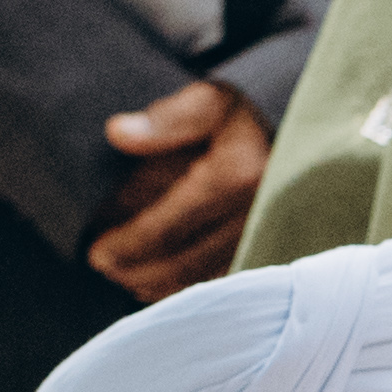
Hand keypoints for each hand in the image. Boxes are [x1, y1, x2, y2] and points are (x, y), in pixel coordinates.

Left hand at [88, 81, 270, 301]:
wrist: (294, 138)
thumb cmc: (242, 118)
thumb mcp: (208, 101)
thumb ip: (165, 118)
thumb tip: (118, 134)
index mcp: (236, 175)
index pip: (170, 226)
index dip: (129, 245)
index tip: (97, 252)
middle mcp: (256, 214)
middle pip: (184, 262)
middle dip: (137, 271)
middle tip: (104, 268)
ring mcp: (266, 240)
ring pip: (202, 280)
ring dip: (158, 286)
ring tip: (124, 278)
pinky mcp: (269, 254)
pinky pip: (222, 284)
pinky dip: (186, 290)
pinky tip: (158, 285)